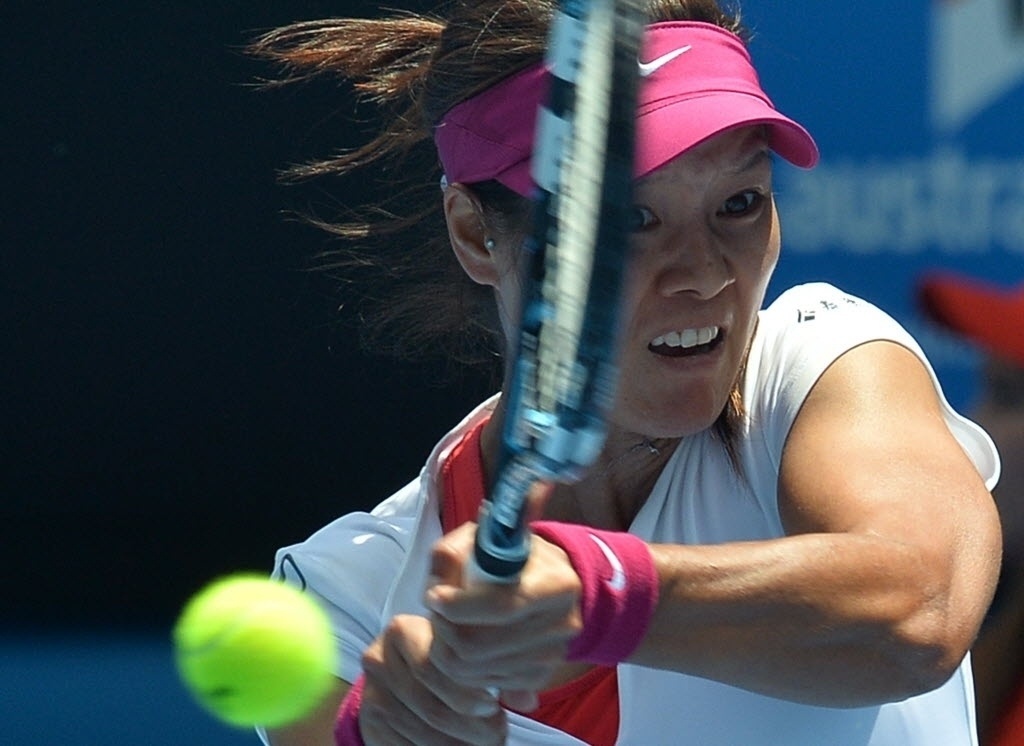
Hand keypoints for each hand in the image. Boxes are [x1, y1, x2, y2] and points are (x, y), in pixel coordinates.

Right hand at [359, 613, 505, 744]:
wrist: (403, 673)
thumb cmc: (444, 660)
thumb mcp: (462, 652)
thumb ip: (494, 669)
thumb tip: (528, 699)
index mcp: (402, 630)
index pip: (433, 666)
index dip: (467, 693)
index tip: (494, 707)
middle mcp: (378, 658)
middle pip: (428, 704)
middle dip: (469, 725)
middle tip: (497, 732)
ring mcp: (371, 692)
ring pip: (420, 730)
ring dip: (457, 743)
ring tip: (485, 741)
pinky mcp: (369, 722)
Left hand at [425, 522, 583, 709]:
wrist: (547, 582)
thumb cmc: (508, 558)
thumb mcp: (480, 539)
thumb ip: (451, 555)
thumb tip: (436, 594)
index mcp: (556, 583)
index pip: (500, 606)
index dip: (457, 605)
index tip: (434, 596)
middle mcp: (562, 623)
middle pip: (478, 646)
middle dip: (443, 631)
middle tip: (436, 613)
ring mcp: (552, 655)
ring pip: (472, 670)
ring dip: (447, 650)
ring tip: (447, 625)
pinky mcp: (538, 678)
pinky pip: (482, 684)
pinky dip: (463, 668)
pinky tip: (466, 643)